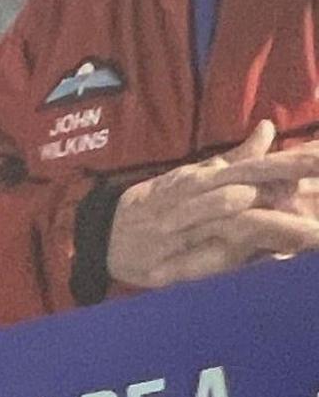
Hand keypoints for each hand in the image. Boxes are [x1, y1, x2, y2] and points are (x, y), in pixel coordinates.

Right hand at [105, 122, 318, 290]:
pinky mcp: (170, 268)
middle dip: (285, 189)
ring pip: (229, 224)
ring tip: (310, 232)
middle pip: (246, 191)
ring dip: (271, 226)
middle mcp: (189, 203)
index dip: (289, 163)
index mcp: (198, 179)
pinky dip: (240, 260)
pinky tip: (272, 260)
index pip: (253, 167)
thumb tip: (268, 128)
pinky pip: (210, 261)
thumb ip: (233, 158)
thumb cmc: (151, 207)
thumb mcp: (189, 177)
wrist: (98, 239)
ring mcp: (179, 236)